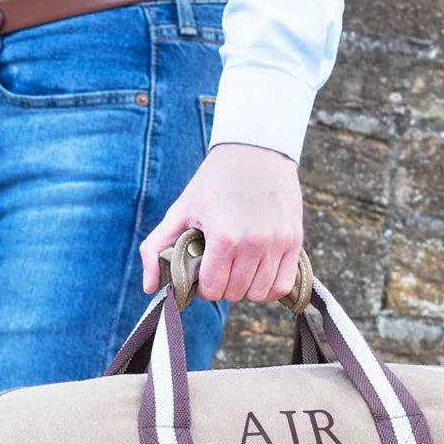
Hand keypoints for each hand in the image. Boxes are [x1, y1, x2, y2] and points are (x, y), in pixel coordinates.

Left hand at [140, 142, 302, 303]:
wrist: (256, 150)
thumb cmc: (214, 181)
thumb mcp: (180, 210)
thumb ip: (156, 248)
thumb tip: (149, 287)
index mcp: (223, 237)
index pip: (212, 289)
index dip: (204, 287)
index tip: (203, 272)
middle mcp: (253, 243)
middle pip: (235, 294)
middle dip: (223, 286)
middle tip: (220, 267)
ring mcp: (277, 243)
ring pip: (259, 294)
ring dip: (246, 288)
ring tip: (238, 270)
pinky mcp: (294, 241)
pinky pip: (282, 286)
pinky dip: (268, 289)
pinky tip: (258, 275)